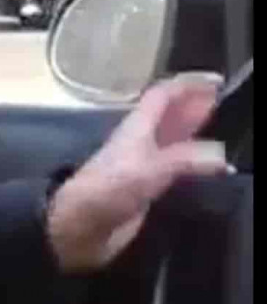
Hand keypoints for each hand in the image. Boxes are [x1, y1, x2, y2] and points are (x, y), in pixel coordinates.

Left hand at [47, 73, 231, 272]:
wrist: (81, 224)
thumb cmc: (108, 188)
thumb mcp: (148, 170)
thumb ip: (184, 160)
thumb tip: (220, 155)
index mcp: (137, 126)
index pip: (163, 95)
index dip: (187, 84)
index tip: (216, 79)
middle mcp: (140, 140)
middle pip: (168, 114)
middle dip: (194, 104)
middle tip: (222, 97)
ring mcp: (142, 163)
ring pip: (172, 138)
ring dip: (193, 129)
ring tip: (219, 124)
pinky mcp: (145, 186)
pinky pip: (174, 164)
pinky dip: (192, 159)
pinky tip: (206, 166)